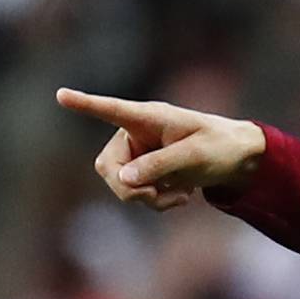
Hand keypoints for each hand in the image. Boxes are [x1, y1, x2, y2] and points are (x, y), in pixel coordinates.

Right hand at [56, 87, 265, 211]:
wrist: (238, 162)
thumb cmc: (220, 147)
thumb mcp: (193, 157)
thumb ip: (158, 166)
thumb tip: (122, 180)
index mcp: (148, 117)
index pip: (111, 109)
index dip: (85, 104)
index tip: (61, 95)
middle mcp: (136, 134)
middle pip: (107, 165)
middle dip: (127, 188)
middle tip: (154, 198)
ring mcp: (139, 155)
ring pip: (120, 185)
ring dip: (147, 199)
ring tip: (178, 197)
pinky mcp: (146, 174)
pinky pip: (136, 196)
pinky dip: (155, 203)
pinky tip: (180, 198)